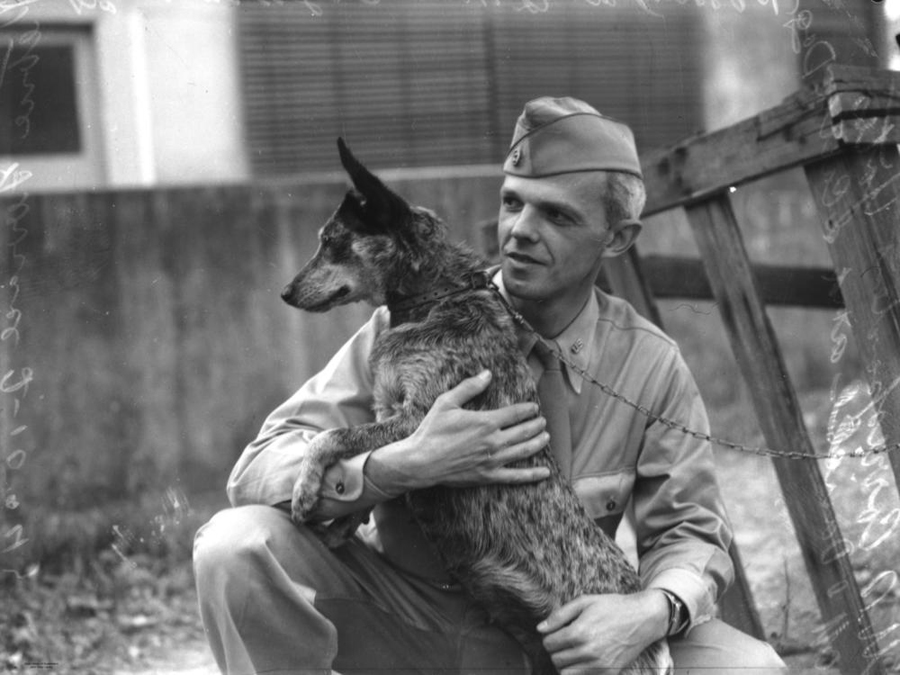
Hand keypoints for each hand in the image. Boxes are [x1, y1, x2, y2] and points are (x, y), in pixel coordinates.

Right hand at [369, 370, 550, 490]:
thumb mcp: (447, 403)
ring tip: (546, 437)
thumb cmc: (432, 431)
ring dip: (538, 443)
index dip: (528, 409)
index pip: (515, 413)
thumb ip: (469, 387)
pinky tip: (545, 472)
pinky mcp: (488, 476)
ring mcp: (492, 460)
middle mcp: (493, 441)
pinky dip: (532, 475)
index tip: (534, 407)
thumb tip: (487, 373)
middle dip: (537, 425)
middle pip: (524, 431)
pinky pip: (516, 476)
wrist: (421, 462)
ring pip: (524, 451)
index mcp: (485, 422)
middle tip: (543, 421)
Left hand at [537, 591, 668, 674]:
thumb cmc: (612, 607)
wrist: (642, 618)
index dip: (549, 638)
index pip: (549, 644)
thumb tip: (540, 629)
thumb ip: (560, 615)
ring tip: (572, 651)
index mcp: (579, 632)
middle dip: (556, 650)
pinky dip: (578, 671)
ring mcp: (599, 665)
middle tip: (564, 642)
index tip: (556, 633)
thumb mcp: (584, 602)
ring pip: (566, 673)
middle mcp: (588, 651)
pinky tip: (583, 659)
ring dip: (565, 663)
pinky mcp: (609, 673)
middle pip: (556, 660)